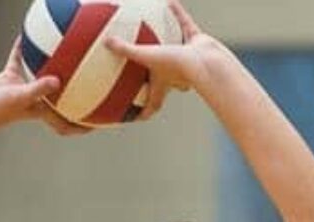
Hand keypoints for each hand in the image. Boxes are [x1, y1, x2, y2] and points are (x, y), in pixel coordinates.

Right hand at [0, 39, 87, 135]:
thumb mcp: (19, 98)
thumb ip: (38, 89)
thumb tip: (57, 81)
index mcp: (39, 111)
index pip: (64, 122)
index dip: (81, 126)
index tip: (98, 123)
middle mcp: (33, 101)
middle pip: (58, 98)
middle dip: (73, 92)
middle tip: (90, 79)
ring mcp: (21, 89)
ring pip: (40, 75)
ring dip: (50, 65)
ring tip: (64, 49)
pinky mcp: (8, 78)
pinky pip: (19, 60)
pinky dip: (23, 49)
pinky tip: (27, 33)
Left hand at [101, 0, 223, 116]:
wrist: (207, 60)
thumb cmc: (177, 65)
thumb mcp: (146, 57)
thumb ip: (126, 50)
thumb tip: (106, 43)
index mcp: (164, 85)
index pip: (152, 104)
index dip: (144, 112)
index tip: (136, 117)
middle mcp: (177, 75)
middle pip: (167, 79)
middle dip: (158, 76)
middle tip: (149, 69)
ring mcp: (190, 59)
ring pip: (178, 50)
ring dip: (170, 40)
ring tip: (160, 29)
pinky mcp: (199, 42)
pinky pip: (186, 24)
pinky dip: (178, 13)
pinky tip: (169, 1)